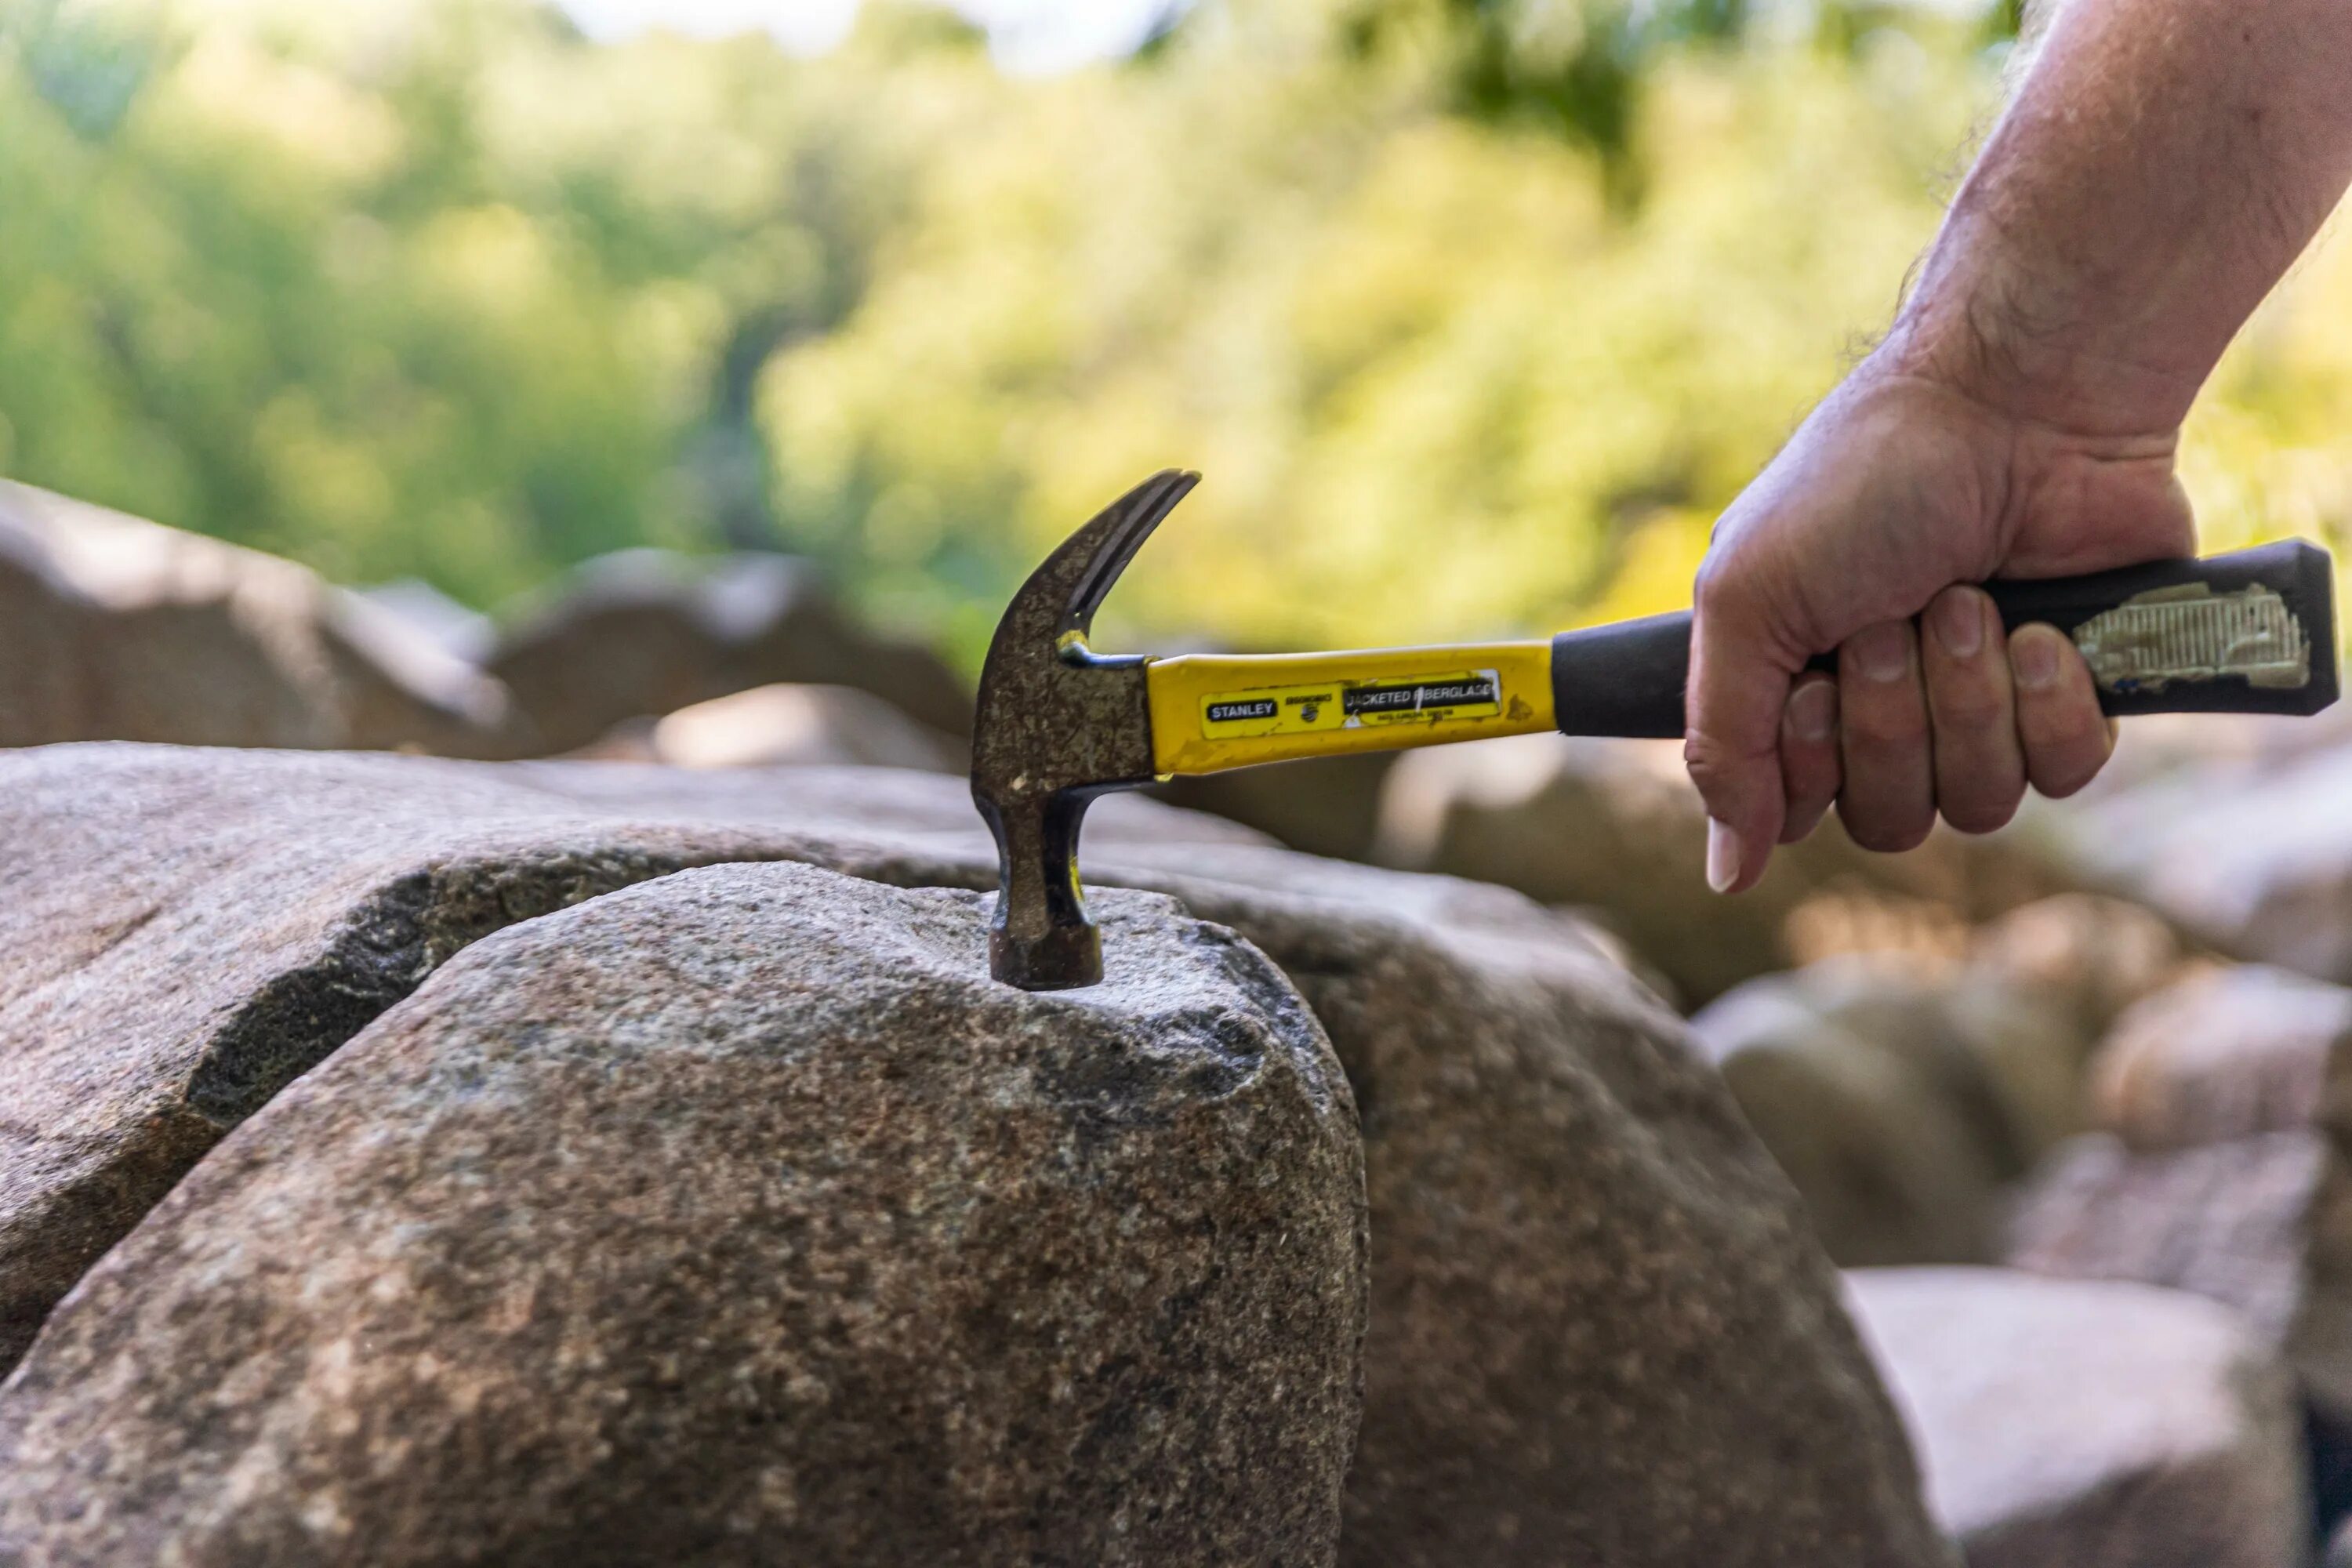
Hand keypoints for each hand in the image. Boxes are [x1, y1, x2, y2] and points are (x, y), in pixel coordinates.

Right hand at [1684, 351, 2194, 892]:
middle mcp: (1890, 712)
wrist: (2016, 405)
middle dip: (1888, 722)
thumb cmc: (1863, 485)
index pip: (1797, 810)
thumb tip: (1725, 877)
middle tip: (1893, 622)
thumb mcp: (1744, 600)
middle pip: (1887, 821)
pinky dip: (2048, 703)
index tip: (1812, 683)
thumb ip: (1720, 743)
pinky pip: (2062, 776)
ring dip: (1965, 699)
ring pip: (1976, 805)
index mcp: (1800, 689)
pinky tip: (2041, 631)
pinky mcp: (2078, 697)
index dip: (1809, 766)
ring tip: (1968, 603)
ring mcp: (1985, 707)